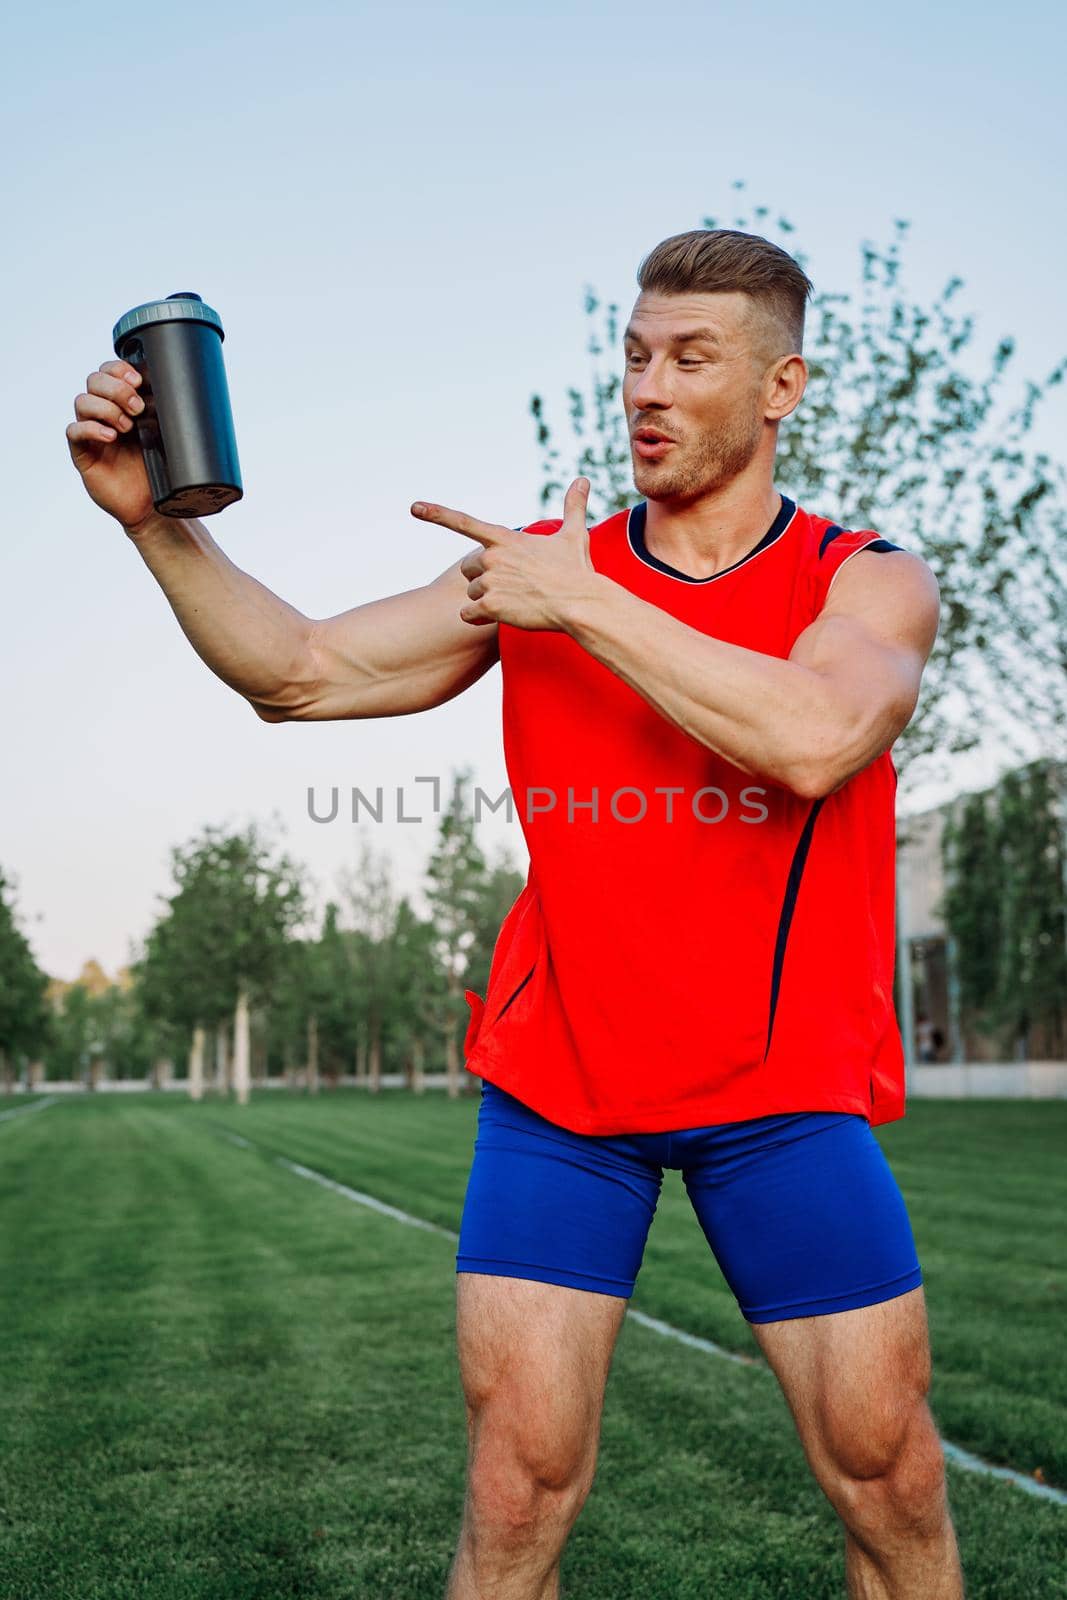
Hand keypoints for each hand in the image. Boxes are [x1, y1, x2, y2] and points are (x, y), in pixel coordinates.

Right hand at [66, 359, 155, 534]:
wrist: (152, 505)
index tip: (138, 381)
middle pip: (94, 381)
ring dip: (106, 408)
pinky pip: (74, 430)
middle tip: (138, 408)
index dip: (118, 369)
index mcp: (123, 403)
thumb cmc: (160, 469)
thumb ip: (166, 412)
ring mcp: (91, 432)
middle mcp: (104, 413)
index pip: (109, 371)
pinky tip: (110, 437)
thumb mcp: (167, 435)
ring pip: (82, 401)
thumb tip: (177, 388)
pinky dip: (91, 428)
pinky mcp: (83, 453)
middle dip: (116, 389)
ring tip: (127, 427)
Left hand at [410, 477, 597, 630]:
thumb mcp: (574, 535)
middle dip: (484, 577)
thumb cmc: (576, 571)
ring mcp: (489, 581)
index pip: (464, 522)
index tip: (414, 507)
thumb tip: (583, 479)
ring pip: (471, 593)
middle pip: (467, 568)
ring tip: (516, 600)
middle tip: (513, 585)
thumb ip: (573, 507)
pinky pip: (467, 614)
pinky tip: (502, 616)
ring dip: (487, 600)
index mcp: (504, 539)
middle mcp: (491, 556)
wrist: (579, 603)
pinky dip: (479, 619)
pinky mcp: (489, 606)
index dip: (437, 514)